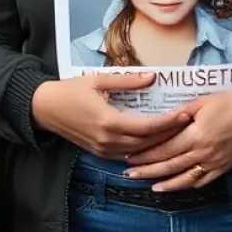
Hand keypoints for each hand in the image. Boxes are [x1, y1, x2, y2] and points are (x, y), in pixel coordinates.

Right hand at [31, 72, 191, 158]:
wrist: (44, 109)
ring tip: (175, 132)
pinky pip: (128, 154)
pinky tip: (153, 140)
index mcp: (109, 122)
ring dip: (158, 143)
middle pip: (148, 142)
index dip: (168, 122)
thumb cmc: (69, 91)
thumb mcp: (98, 80)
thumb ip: (127, 80)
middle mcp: (109, 140)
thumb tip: (152, 77)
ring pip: (139, 152)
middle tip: (187, 124)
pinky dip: (143, 148)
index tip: (184, 115)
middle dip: (169, 134)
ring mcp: (104, 150)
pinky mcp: (100, 153)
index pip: (148, 126)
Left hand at [126, 90, 231, 190]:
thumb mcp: (203, 101)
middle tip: (129, 173)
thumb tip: (163, 120)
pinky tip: (174, 187)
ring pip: (185, 178)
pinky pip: (202, 181)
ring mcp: (214, 163)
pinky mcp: (223, 168)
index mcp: (196, 134)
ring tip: (148, 186)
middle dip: (148, 170)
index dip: (146, 153)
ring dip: (165, 183)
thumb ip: (182, 113)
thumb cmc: (231, 102)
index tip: (130, 156)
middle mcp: (203, 152)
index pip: (165, 148)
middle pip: (170, 165)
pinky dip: (186, 186)